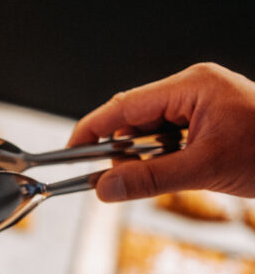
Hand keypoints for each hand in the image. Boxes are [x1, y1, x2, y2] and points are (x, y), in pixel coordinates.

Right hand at [68, 62, 254, 201]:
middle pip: (134, 119)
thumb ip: (149, 179)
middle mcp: (192, 90)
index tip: (69, 151)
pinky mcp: (205, 125)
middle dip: (120, 151)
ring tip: (153, 179)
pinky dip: (161, 163)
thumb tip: (106, 187)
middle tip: (108, 179)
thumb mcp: (204, 169)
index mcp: (191, 86)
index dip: (92, 129)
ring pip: (150, 135)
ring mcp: (199, 107)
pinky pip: (168, 143)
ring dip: (143, 160)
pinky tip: (170, 175)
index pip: (125, 105)